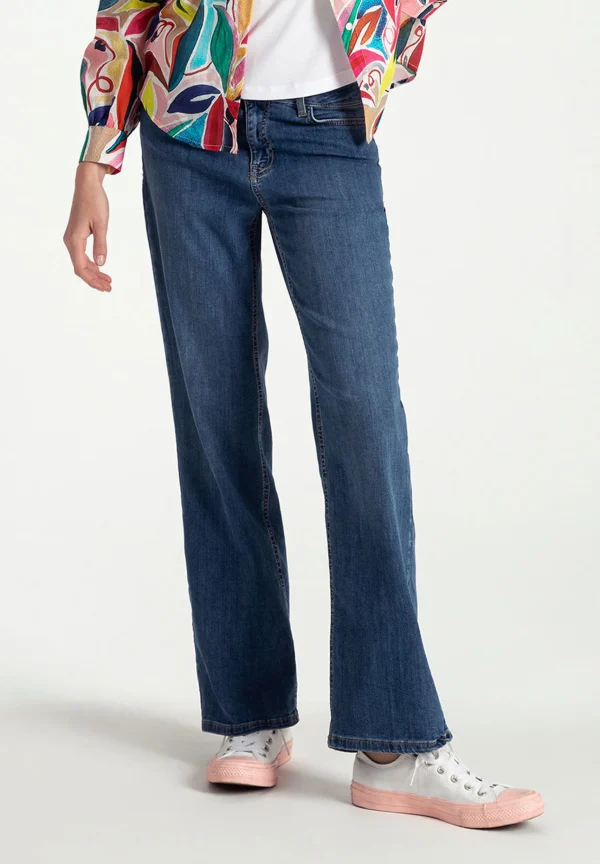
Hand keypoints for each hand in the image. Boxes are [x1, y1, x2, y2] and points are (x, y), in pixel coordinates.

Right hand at [64, 162, 112, 291]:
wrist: (87, 185)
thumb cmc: (95, 202)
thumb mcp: (102, 224)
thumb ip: (101, 245)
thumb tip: (101, 264)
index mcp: (74, 240)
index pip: (81, 268)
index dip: (93, 280)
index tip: (106, 287)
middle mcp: (70, 241)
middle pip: (80, 268)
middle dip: (94, 280)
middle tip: (109, 287)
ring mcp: (72, 238)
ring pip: (81, 262)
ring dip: (93, 273)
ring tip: (108, 280)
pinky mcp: (76, 235)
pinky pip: (81, 255)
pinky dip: (91, 263)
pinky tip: (101, 267)